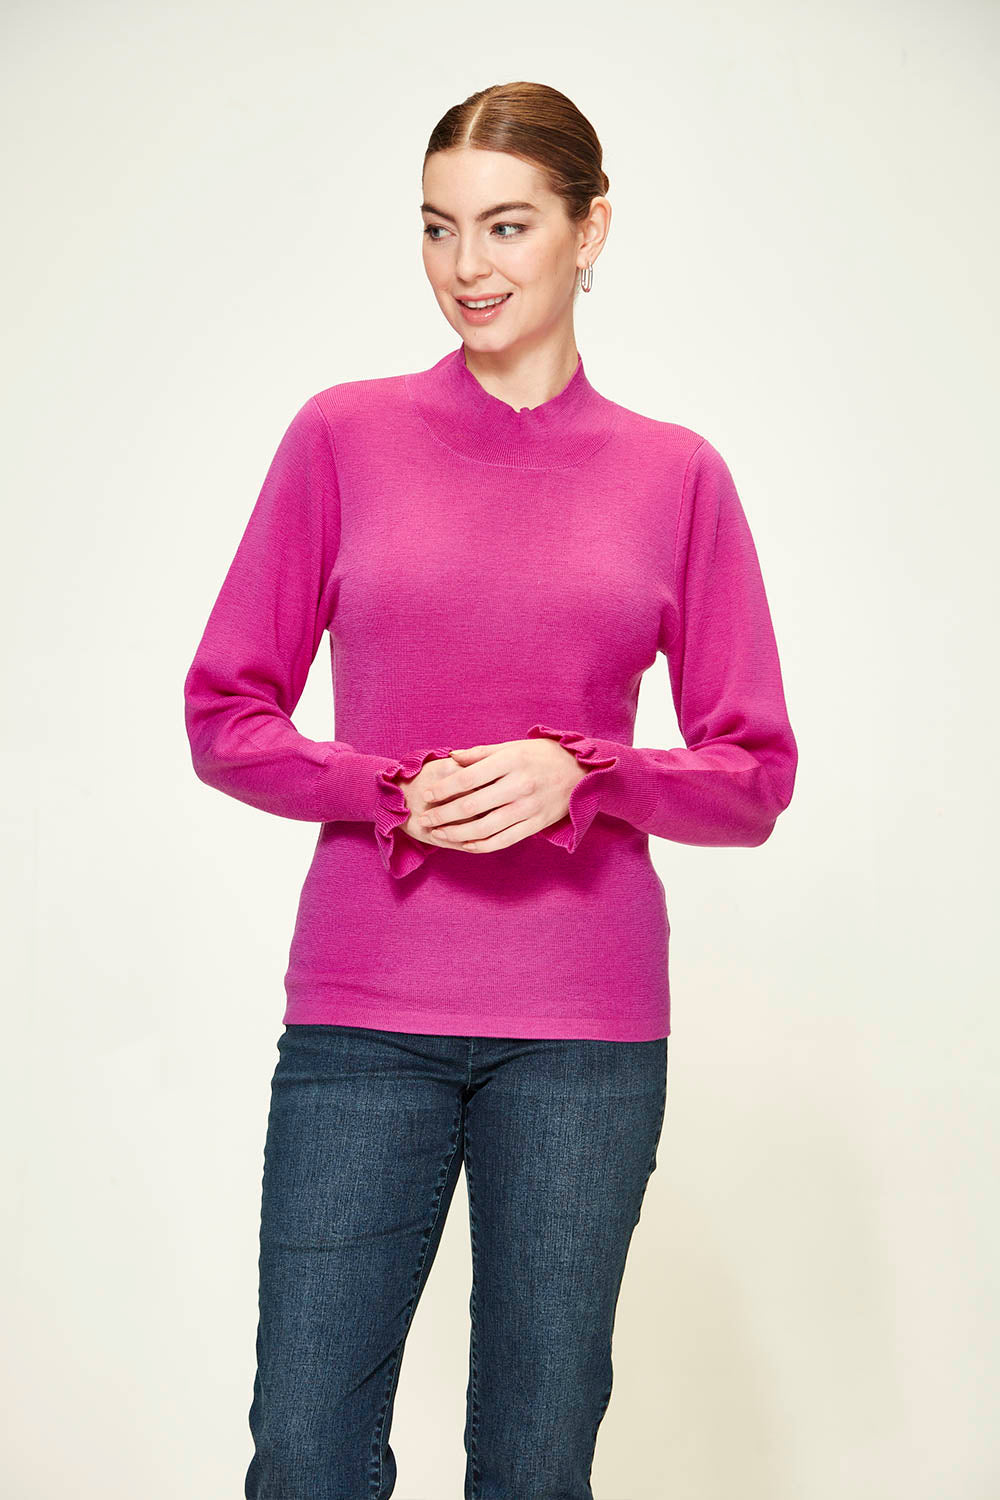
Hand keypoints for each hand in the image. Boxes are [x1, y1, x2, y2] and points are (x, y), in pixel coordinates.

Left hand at [410, 737, 588, 852]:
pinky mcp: (536, 825)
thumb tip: (451, 757)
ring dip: (456, 834)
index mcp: (511, 762)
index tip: (428, 795)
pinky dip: (481, 846)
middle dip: (443, 815)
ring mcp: (528, 808)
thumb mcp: (512, 746)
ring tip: (438, 834)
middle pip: (472, 806)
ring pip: (484, 828)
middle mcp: (519, 786)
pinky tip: (465, 845)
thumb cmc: (541, 755)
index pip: (468, 778)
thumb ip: (480, 753)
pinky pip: (503, 840)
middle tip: (424, 818)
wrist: (580, 770)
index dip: (444, 789)